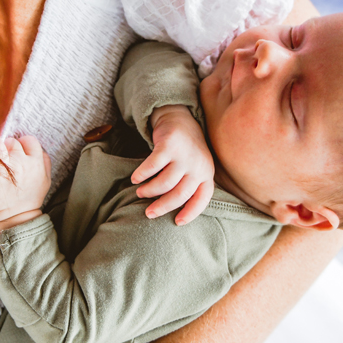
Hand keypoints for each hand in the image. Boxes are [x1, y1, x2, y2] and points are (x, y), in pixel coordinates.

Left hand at [0, 133, 50, 241]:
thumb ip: (45, 160)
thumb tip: (37, 147)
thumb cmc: (29, 198)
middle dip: (9, 146)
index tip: (19, 150)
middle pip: (12, 142)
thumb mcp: (46, 180)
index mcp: (35, 163)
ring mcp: (3, 170)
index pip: (29, 140)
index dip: (23, 143)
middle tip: (7, 156)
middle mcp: (20, 164)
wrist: (13, 219)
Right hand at [133, 105, 214, 224]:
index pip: (202, 198)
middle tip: (149, 213)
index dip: (191, 213)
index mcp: (206, 174)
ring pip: (164, 183)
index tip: (177, 223)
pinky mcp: (169, 145)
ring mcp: (184, 155)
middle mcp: (199, 165)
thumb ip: (189, 186)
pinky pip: (152, 166)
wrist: (179, 119)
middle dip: (162, 207)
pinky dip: (142, 174)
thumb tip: (173, 213)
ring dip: (149, 191)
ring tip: (141, 192)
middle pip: (180, 195)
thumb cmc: (186, 151)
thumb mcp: (195, 168)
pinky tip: (135, 178)